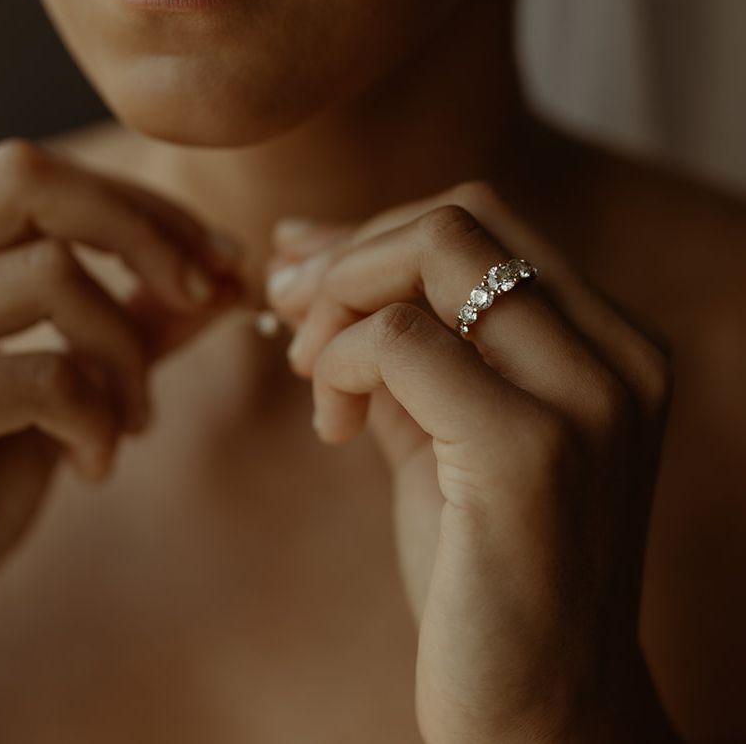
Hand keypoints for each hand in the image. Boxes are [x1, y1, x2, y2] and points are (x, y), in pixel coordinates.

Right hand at [0, 139, 243, 702]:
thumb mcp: (54, 405)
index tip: (215, 258)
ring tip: (134, 422)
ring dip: (127, 351)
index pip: (26, 176)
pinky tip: (94, 466)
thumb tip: (224, 282)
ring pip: (49, 275)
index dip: (136, 205)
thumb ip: (127, 333)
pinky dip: (97, 417)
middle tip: (204, 291)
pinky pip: (41, 375)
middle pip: (25, 179)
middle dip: (145, 227)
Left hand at [265, 181, 677, 742]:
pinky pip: (401, 343)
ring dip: (339, 302)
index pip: (481, 219)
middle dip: (351, 254)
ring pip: (433, 251)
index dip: (376, 236)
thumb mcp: (438, 427)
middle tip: (293, 318)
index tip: (307, 283)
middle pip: (458, 215)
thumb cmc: (484, 569)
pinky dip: (341, 364)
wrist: (539, 712)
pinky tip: (334, 430)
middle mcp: (617, 356)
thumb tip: (301, 239)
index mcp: (608, 344)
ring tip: (313, 379)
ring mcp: (585, 399)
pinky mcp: (531, 453)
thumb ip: (387, 334)